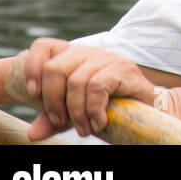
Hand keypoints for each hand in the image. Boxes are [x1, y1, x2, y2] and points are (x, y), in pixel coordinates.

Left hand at [24, 38, 157, 140]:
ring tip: (84, 129)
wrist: (148, 107)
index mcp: (73, 57)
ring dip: (76, 113)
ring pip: (76, 82)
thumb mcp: (76, 112)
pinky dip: (93, 110)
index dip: (32, 67)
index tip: (33, 93)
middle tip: (61, 121)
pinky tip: (99, 122)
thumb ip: (54, 118)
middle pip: (54, 68)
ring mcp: (107, 58)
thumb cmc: (109, 106)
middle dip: (52, 101)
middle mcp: (89, 52)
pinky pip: (96, 88)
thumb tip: (32, 133)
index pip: (44, 46)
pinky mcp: (123, 68)